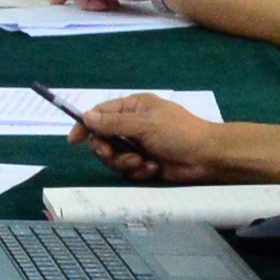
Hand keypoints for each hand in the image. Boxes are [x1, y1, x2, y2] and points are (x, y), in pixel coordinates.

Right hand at [70, 92, 221, 181]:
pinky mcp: (145, 164)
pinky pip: (128, 170)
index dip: (85, 126)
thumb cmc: (178, 133)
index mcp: (133, 108)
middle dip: (108, 150)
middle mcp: (133, 125)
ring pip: (114, 158)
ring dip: (125, 163)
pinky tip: (153, 169)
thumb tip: (86, 117)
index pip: (100, 114)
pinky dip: (139, 171)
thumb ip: (113, 122)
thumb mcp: (144, 124)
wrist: (206, 158)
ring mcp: (139, 146)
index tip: (73, 141)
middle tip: (113, 154)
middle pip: (103, 139)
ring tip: (142, 163)